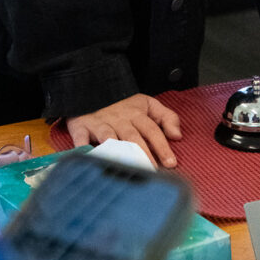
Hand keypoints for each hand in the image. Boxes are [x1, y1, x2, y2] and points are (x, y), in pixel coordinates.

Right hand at [66, 93, 181, 167]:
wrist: (92, 86)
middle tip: (151, 173)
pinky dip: (83, 147)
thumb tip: (178, 135)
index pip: (152, 130)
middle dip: (143, 154)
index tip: (171, 163)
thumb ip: (166, 117)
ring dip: (117, 150)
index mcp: (136, 114)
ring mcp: (100, 123)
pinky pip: (81, 137)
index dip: (162, 146)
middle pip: (132, 137)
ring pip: (109, 137)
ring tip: (125, 166)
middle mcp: (119, 119)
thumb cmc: (124, 104)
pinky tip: (88, 157)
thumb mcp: (148, 104)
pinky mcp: (81, 126)